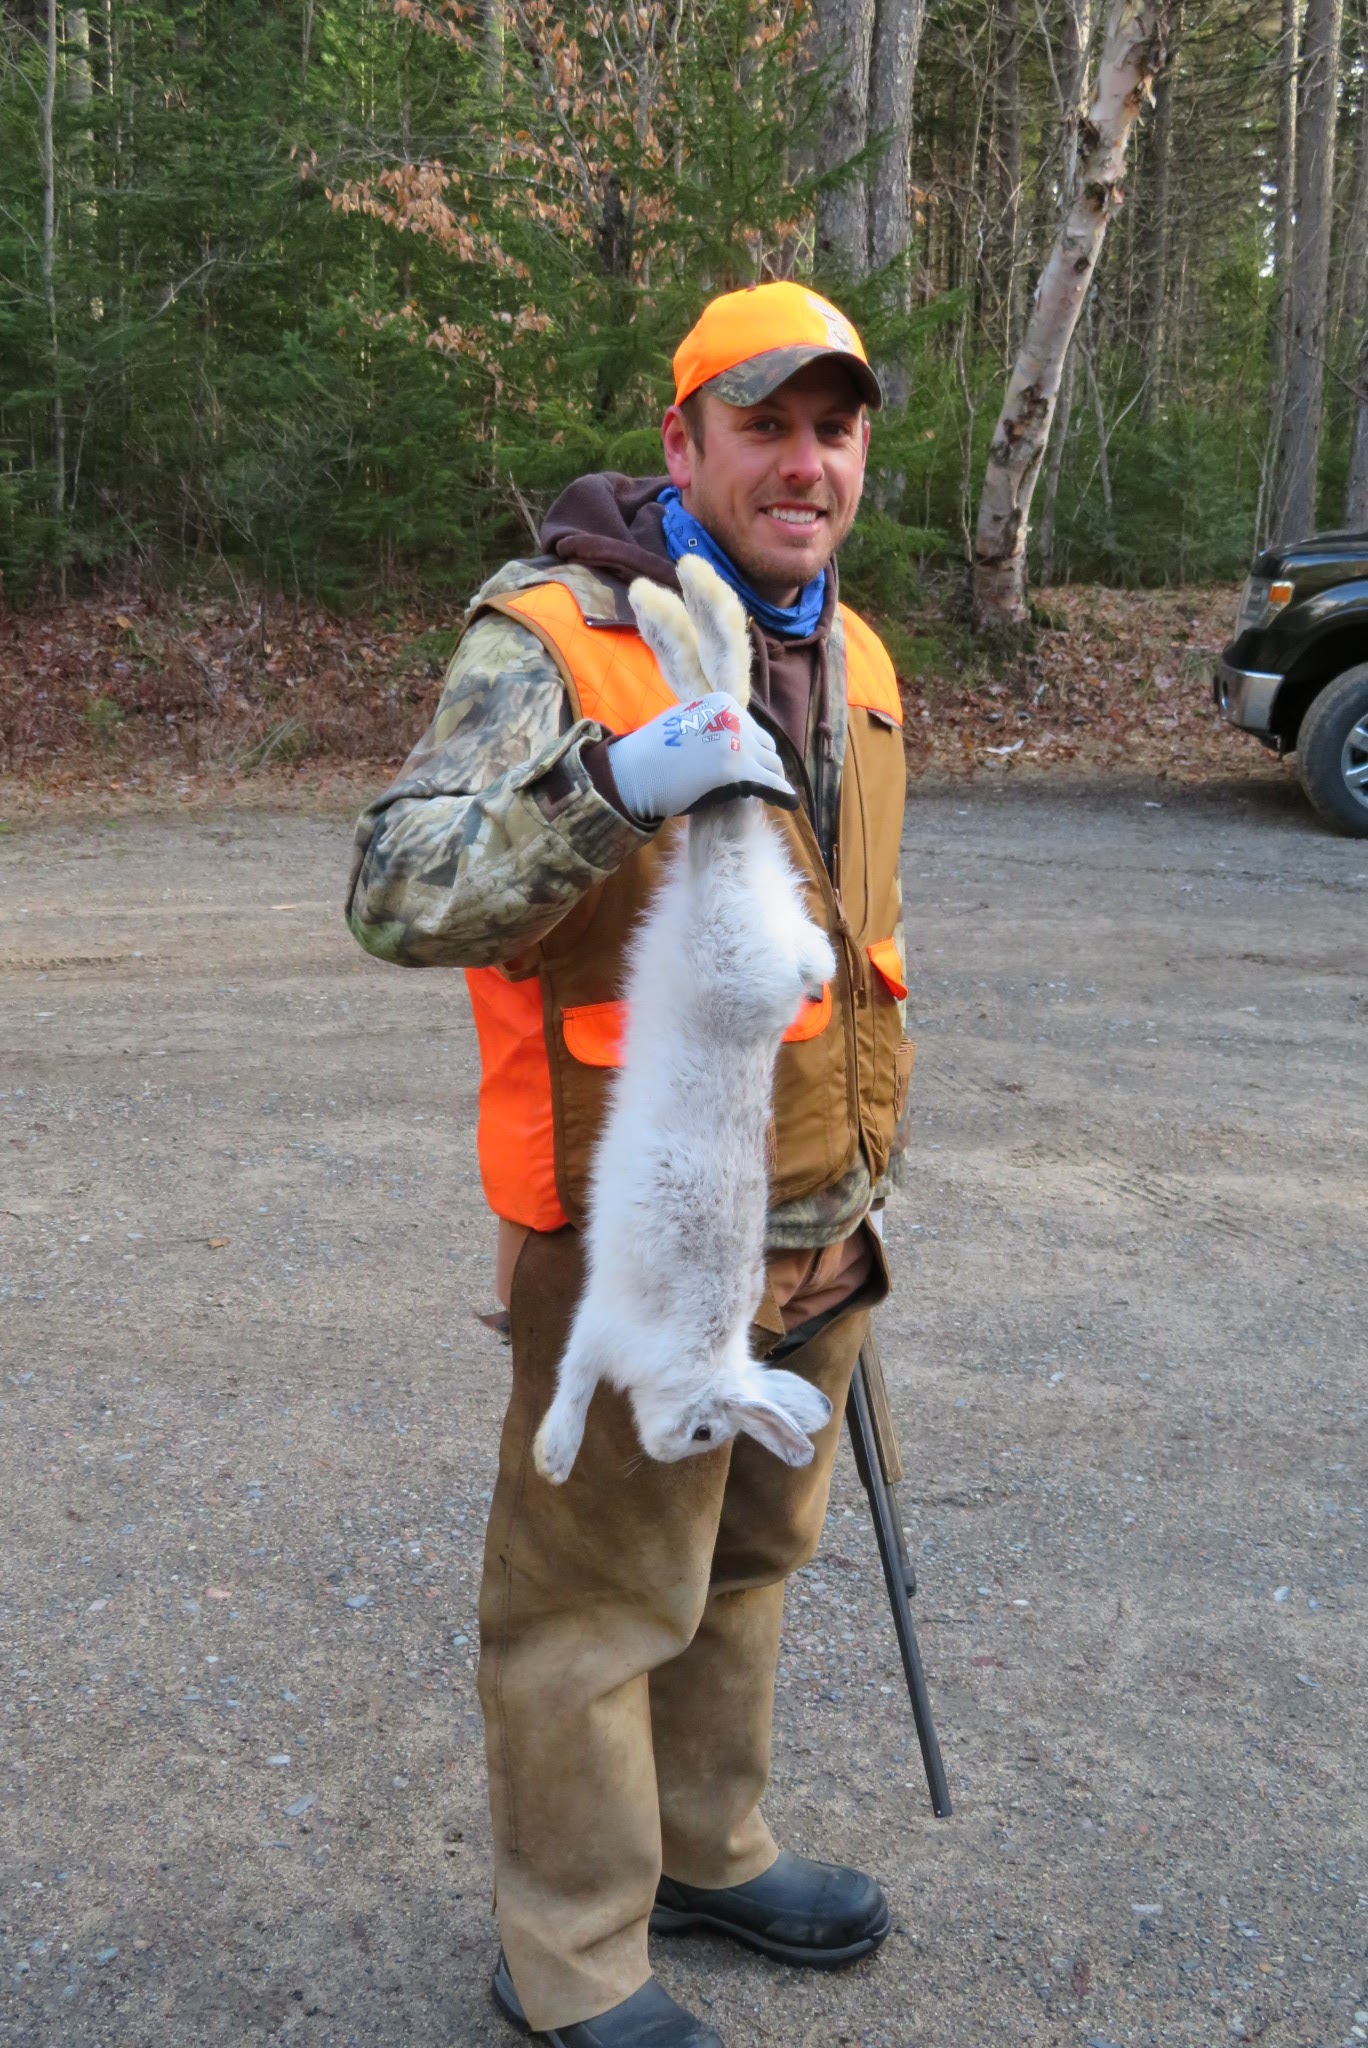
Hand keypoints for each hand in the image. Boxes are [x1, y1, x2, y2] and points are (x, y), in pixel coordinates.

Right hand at [606, 693, 797, 821]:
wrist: (635, 772)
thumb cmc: (652, 754)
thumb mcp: (686, 722)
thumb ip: (710, 724)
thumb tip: (729, 737)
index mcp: (723, 702)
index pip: (751, 727)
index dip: (754, 750)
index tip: (755, 766)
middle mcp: (735, 717)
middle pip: (765, 745)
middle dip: (766, 765)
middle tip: (767, 783)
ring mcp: (738, 742)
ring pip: (772, 765)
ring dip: (773, 780)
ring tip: (776, 795)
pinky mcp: (739, 770)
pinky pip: (773, 784)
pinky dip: (784, 795)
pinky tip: (789, 804)